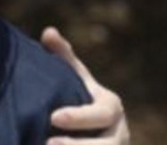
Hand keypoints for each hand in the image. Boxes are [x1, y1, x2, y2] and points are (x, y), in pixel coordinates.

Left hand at [41, 27, 129, 144]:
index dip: (79, 117)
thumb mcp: (73, 77)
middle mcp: (119, 133)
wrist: (89, 129)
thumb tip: (48, 32)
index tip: (53, 117)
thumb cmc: (77, 96)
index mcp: (111, 107)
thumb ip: (63, 57)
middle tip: (47, 144)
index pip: (100, 114)